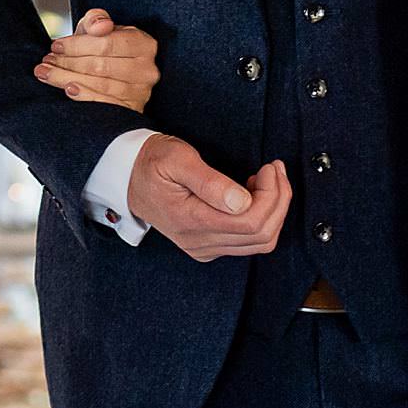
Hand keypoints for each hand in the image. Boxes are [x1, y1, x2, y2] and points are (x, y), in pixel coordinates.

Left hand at [33, 8, 161, 112]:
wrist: (111, 70)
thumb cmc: (104, 46)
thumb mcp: (99, 27)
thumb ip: (97, 19)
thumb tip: (101, 26)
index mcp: (144, 44)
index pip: (107, 44)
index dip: (77, 45)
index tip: (55, 45)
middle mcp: (147, 70)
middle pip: (101, 66)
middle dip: (68, 63)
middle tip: (46, 61)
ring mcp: (142, 92)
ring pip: (100, 85)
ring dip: (68, 79)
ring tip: (47, 73)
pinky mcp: (132, 110)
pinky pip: (106, 104)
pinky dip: (85, 97)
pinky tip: (68, 89)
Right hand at [127, 135, 289, 261]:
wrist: (127, 177)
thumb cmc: (152, 162)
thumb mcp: (176, 159)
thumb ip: (209, 181)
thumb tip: (242, 201)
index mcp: (191, 221)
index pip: (251, 221)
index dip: (272, 195)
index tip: (269, 167)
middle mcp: (199, 242)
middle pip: (262, 235)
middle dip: (279, 200)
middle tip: (274, 170)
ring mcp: (204, 248)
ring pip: (260, 242)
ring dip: (274, 211)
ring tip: (267, 180)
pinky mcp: (208, 247)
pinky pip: (249, 242)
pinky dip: (262, 219)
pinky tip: (253, 195)